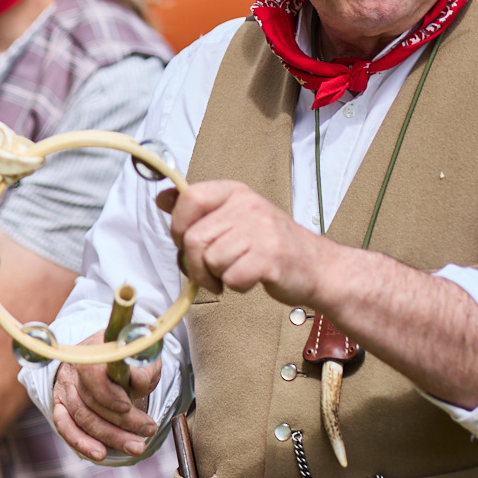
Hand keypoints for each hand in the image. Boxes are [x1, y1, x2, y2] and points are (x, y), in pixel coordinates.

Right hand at [49, 339, 161, 463]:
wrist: (107, 362)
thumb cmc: (127, 361)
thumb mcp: (141, 358)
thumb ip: (143, 368)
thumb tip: (139, 381)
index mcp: (92, 351)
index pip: (91, 372)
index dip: (107, 392)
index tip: (127, 406)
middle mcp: (72, 369)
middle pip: (90, 401)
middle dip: (122, 421)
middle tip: (148, 431)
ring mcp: (64, 389)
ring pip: (82, 418)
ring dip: (110, 436)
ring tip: (136, 447)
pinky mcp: (60, 407)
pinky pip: (65, 428)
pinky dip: (81, 443)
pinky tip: (99, 454)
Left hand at [159, 181, 325, 304]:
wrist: (316, 266)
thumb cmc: (268, 245)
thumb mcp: (233, 217)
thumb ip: (197, 210)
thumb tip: (162, 197)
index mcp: (235, 192)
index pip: (190, 198)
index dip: (178, 226)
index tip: (188, 241)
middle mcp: (249, 206)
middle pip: (193, 238)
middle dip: (194, 264)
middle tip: (212, 270)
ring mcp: (262, 230)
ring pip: (210, 260)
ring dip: (216, 276)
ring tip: (235, 272)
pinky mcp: (271, 257)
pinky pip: (231, 277)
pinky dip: (235, 286)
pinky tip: (250, 279)